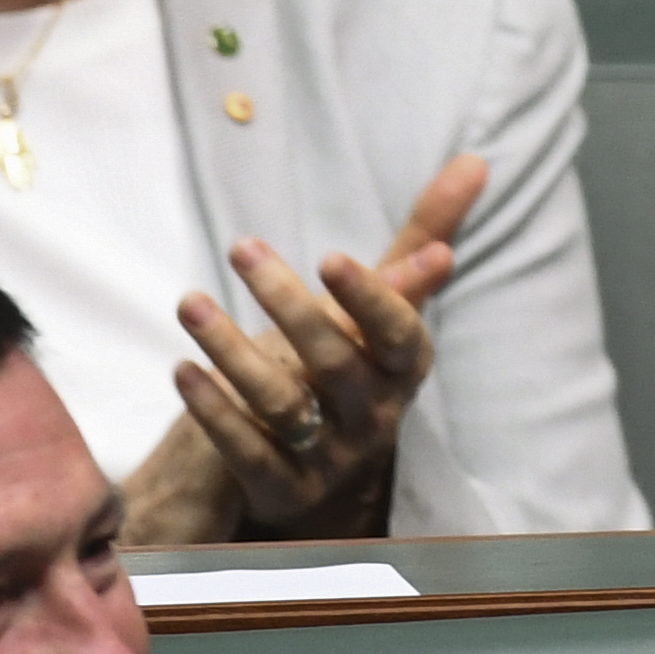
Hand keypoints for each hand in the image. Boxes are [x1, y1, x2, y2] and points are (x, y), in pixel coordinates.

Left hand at [118, 155, 483, 545]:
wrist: (338, 480)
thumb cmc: (361, 365)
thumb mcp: (392, 310)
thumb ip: (424, 238)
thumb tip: (471, 163)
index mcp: (404, 367)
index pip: (398, 333)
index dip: (370, 299)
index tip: (330, 257)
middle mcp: (373, 416)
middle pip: (333, 362)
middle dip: (287, 303)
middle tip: (242, 247)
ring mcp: (329, 459)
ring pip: (282, 405)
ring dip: (231, 351)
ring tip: (189, 302)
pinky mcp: (282, 491)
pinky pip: (246, 452)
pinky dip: (214, 412)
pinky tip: (182, 370)